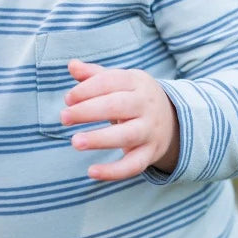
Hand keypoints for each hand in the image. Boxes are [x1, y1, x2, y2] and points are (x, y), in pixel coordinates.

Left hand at [60, 59, 180, 180]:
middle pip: (116, 106)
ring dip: (99, 139)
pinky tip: (91, 172)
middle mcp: (146, 105)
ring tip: (75, 142)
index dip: (87, 89)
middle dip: (88, 111)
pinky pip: (133, 165)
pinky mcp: (150, 153)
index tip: (68, 99)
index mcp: (137, 82)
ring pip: (126, 135)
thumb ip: (94, 75)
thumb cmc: (134, 98)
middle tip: (64, 117)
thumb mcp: (120, 82)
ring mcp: (150, 130)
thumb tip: (72, 65)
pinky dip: (114, 172)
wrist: (172, 120)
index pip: (110, 82)